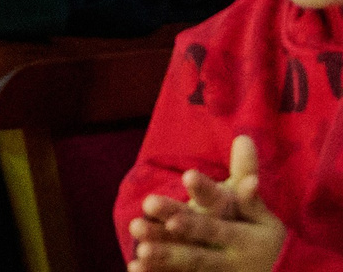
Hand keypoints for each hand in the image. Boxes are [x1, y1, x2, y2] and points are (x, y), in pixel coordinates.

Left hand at [129, 136, 286, 270]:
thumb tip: (243, 138)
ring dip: (165, 256)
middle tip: (150, 205)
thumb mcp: (262, 214)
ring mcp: (218, 271)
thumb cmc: (264, 241)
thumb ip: (246, 177)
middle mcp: (230, 253)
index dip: (206, 192)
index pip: (222, 207)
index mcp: (243, 231)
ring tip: (139, 248)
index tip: (188, 175)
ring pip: (190, 262)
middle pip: (202, 237)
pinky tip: (133, 267)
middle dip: (178, 224)